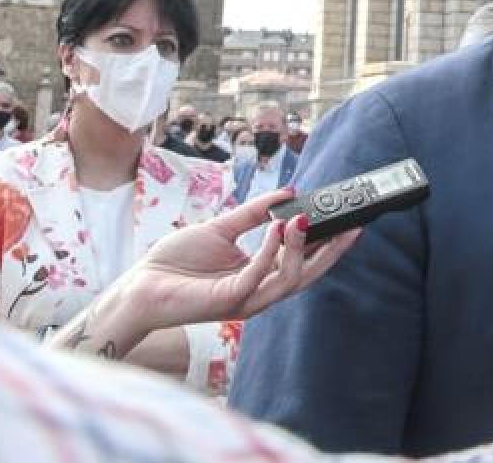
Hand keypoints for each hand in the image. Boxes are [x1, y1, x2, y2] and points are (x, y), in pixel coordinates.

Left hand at [122, 188, 361, 332]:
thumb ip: (254, 213)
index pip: (304, 262)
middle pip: (308, 275)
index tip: (349, 222)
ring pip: (290, 279)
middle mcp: (258, 291)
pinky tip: (279, 228)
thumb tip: (288, 193)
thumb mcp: (221, 228)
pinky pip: (259, 275)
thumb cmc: (175, 262)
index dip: (328, 244)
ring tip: (304, 218)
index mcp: (259, 276)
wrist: (141, 286)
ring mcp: (246, 299)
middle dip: (332, 252)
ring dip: (302, 248)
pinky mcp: (229, 300)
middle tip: (351, 225)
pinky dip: (272, 250)